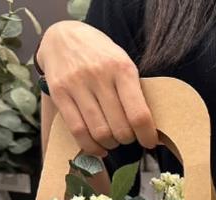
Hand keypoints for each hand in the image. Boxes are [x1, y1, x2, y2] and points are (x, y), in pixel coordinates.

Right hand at [37, 21, 158, 155]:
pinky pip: (78, 131)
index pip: (138, 114)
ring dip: (111, 144)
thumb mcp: (124, 65)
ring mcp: (76, 84)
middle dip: (128, 139)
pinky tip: (98, 146)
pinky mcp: (58, 94)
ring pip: (99, 132)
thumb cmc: (102, 57)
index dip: (146, 135)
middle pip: (119, 128)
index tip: (149, 142)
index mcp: (122, 69)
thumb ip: (137, 95)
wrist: (63, 37)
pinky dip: (91, 146)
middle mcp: (98, 76)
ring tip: (113, 139)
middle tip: (128, 136)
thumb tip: (156, 133)